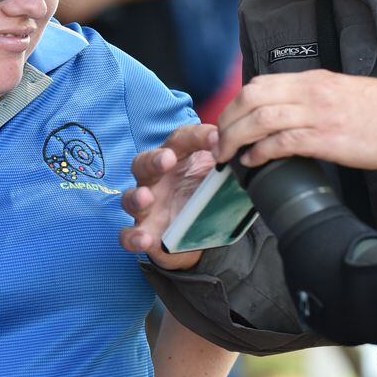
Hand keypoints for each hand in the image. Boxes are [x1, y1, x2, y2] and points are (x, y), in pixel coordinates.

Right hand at [120, 123, 220, 270]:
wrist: (201, 232)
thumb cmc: (205, 193)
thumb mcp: (220, 177)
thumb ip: (230, 164)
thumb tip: (248, 151)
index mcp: (175, 158)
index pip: (181, 140)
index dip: (197, 137)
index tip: (216, 138)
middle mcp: (156, 179)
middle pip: (145, 163)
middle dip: (154, 161)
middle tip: (168, 159)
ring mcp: (147, 207)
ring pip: (130, 198)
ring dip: (137, 197)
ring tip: (146, 197)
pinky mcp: (144, 232)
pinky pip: (128, 235)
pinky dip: (132, 238)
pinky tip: (144, 240)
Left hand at [219, 70, 376, 170]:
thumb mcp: (338, 91)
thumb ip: (309, 98)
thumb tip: (283, 112)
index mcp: (311, 80)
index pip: (259, 84)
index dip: (235, 104)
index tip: (227, 122)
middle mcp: (310, 92)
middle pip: (252, 98)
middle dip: (228, 121)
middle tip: (219, 142)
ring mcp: (317, 114)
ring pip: (261, 119)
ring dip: (237, 138)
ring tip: (227, 155)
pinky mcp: (327, 138)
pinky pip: (283, 141)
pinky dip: (261, 151)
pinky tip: (253, 161)